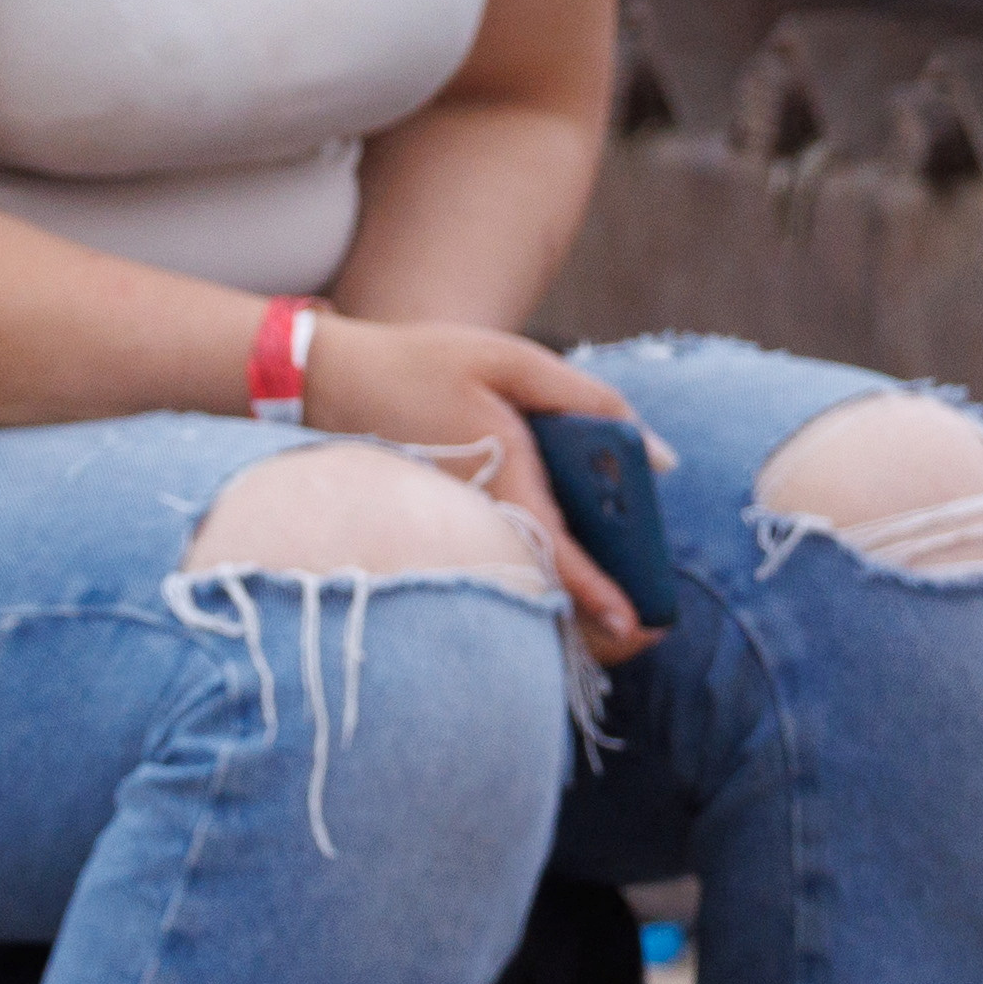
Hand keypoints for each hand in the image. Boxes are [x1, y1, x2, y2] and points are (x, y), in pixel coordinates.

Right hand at [304, 314, 656, 660]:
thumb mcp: (512, 359)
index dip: (596, 591)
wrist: (324, 379)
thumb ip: (589, 399)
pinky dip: (526, 559)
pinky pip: (491, 553)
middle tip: (634, 621)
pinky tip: (544, 544)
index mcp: (499, 474)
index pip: (555, 548)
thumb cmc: (422, 363)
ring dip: (559, 582)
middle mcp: (474, 513)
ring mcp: (451, 525)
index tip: (632, 623)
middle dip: (587, 599)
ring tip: (601, 588)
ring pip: (517, 569)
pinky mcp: (438, 524)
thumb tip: (658, 458)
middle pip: (542, 574)